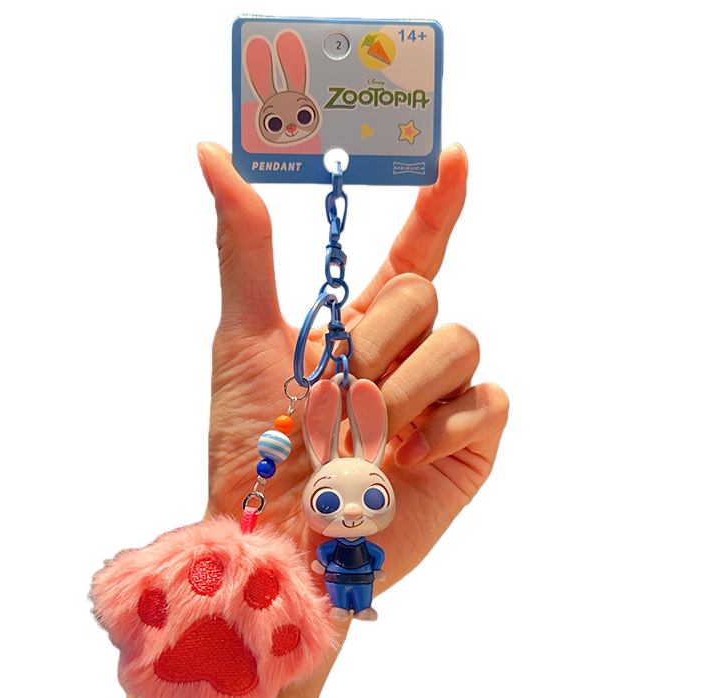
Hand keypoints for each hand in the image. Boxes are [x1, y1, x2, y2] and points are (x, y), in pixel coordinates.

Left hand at [197, 142, 507, 590]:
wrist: (277, 540)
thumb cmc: (251, 444)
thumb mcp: (244, 335)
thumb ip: (245, 245)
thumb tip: (211, 152)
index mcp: (363, 326)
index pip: (415, 252)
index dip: (437, 205)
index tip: (453, 157)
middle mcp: (408, 355)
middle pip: (426, 294)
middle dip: (375, 336)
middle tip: (337, 386)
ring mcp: (443, 399)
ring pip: (460, 343)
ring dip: (401, 390)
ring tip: (363, 435)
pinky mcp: (472, 443)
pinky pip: (490, 401)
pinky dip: (445, 426)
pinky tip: (407, 458)